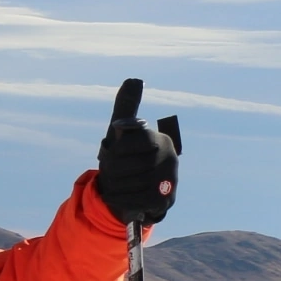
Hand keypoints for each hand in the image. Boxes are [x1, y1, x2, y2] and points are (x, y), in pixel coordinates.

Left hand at [95, 78, 179, 226]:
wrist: (135, 192)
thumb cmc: (126, 158)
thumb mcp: (122, 133)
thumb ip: (125, 108)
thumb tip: (133, 80)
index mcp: (161, 140)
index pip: (135, 141)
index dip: (116, 150)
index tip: (113, 152)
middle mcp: (169, 159)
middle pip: (125, 164)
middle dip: (111, 170)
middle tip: (111, 171)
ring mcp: (168, 181)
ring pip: (126, 183)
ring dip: (113, 185)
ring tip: (115, 183)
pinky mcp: (164, 201)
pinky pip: (132, 200)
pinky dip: (119, 199)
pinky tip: (119, 195)